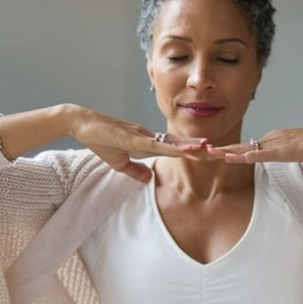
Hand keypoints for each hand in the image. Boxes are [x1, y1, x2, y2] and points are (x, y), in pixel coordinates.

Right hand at [69, 107, 206, 181]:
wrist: (82, 124)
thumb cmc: (100, 140)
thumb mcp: (119, 163)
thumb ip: (135, 171)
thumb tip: (149, 179)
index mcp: (148, 143)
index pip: (175, 148)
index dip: (192, 151)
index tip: (210, 155)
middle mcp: (150, 137)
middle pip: (180, 144)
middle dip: (199, 149)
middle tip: (220, 153)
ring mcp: (144, 136)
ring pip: (173, 143)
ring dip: (192, 147)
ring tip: (211, 149)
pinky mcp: (135, 139)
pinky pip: (158, 145)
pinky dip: (173, 148)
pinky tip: (186, 149)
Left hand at [206, 123, 302, 164]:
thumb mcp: (295, 151)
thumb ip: (281, 153)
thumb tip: (271, 158)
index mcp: (273, 138)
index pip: (246, 146)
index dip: (229, 150)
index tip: (213, 153)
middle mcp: (272, 137)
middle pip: (242, 145)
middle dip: (222, 149)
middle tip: (203, 151)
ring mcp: (279, 142)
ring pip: (250, 147)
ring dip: (230, 151)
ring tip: (212, 153)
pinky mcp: (288, 149)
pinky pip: (267, 152)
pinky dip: (253, 155)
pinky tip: (241, 157)